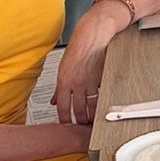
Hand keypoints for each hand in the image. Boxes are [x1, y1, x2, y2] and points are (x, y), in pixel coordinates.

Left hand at [52, 8, 120, 124]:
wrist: (94, 33)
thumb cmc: (79, 46)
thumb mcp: (64, 67)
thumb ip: (60, 87)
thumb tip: (56, 100)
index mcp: (64, 79)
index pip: (63, 107)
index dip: (64, 120)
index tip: (66, 126)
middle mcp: (77, 82)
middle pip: (79, 109)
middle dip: (81, 121)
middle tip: (82, 127)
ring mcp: (91, 80)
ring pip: (92, 105)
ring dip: (93, 115)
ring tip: (93, 121)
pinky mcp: (103, 78)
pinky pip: (102, 94)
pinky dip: (102, 102)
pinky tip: (103, 107)